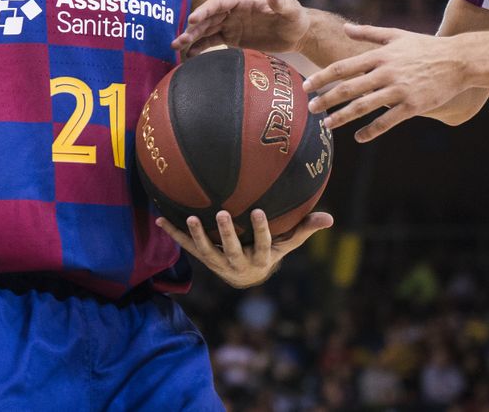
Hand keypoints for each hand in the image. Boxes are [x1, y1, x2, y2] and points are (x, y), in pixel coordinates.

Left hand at [156, 209, 331, 288]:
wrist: (246, 277)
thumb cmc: (269, 253)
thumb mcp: (287, 245)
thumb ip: (304, 230)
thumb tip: (329, 218)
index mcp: (260, 258)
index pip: (263, 245)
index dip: (261, 230)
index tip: (257, 211)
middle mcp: (238, 264)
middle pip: (231, 251)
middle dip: (225, 234)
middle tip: (221, 214)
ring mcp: (218, 263)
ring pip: (207, 253)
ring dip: (197, 236)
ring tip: (191, 219)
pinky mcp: (204, 258)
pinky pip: (187, 248)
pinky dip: (174, 234)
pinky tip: (160, 218)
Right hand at [172, 0, 309, 57]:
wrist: (297, 33)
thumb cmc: (295, 18)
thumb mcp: (291, 10)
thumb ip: (281, 3)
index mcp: (242, 1)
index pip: (218, 3)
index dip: (204, 10)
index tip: (191, 19)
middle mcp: (232, 12)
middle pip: (207, 18)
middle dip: (192, 28)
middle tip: (178, 40)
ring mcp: (230, 25)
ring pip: (206, 30)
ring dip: (191, 37)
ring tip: (176, 47)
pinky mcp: (232, 38)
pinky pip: (212, 42)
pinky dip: (200, 48)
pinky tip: (188, 56)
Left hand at [305, 24, 469, 141]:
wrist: (459, 60)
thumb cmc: (425, 47)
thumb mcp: (396, 35)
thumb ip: (368, 33)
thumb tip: (345, 28)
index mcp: (380, 55)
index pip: (343, 67)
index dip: (322, 77)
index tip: (306, 85)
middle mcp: (386, 72)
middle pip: (348, 88)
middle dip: (326, 99)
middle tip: (310, 108)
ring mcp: (399, 90)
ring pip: (364, 106)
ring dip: (342, 116)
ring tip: (327, 124)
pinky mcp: (413, 106)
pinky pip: (387, 122)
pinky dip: (371, 131)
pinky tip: (358, 138)